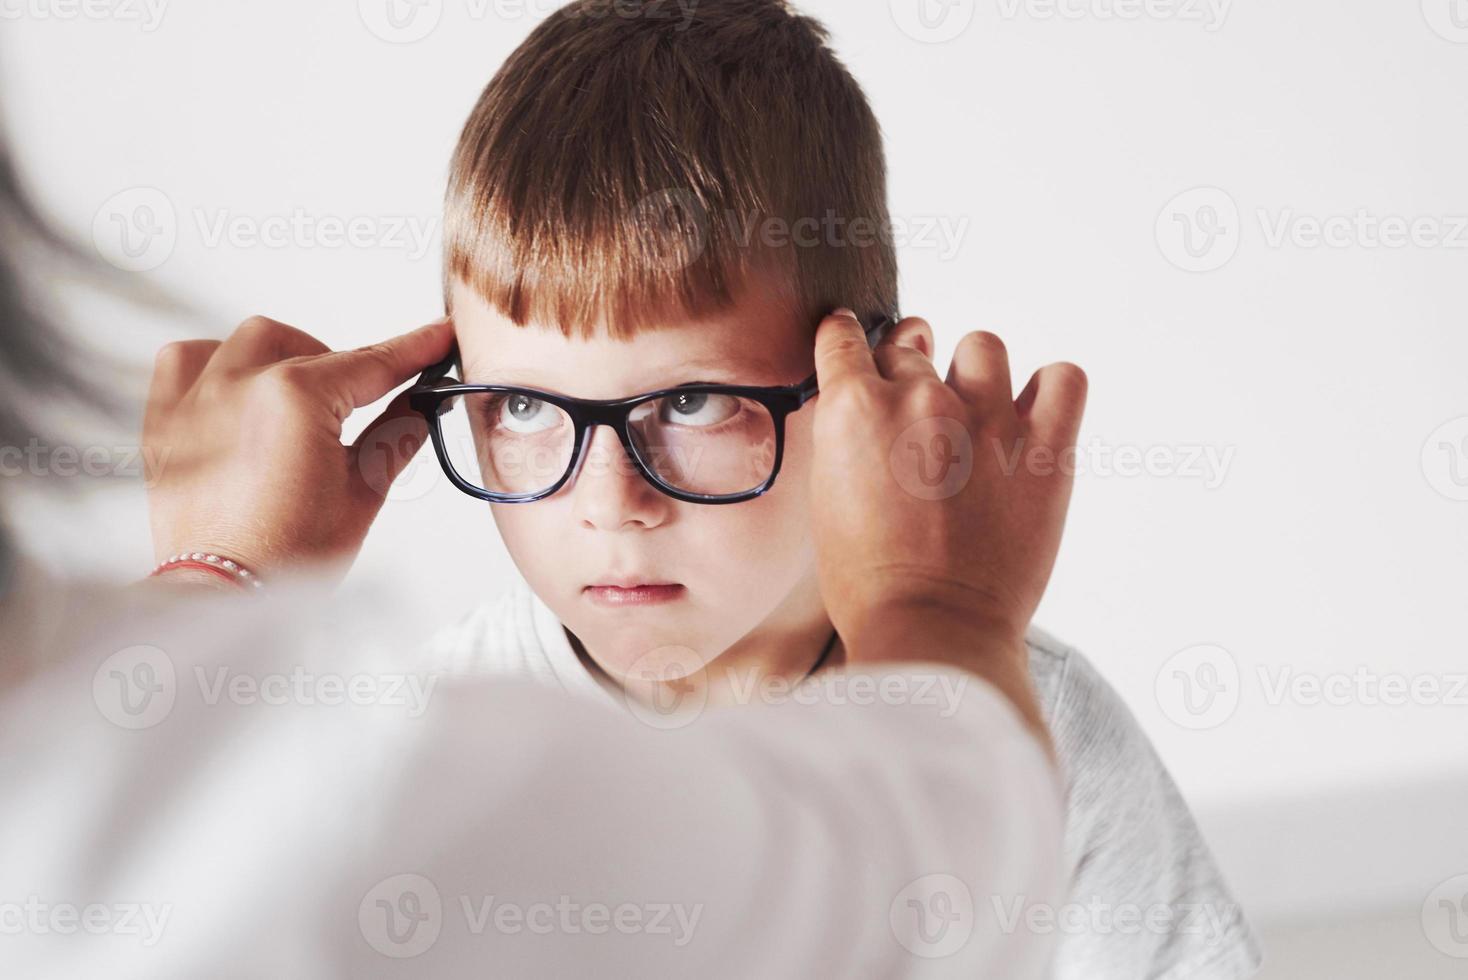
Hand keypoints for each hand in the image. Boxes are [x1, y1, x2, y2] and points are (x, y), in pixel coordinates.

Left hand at [142, 315, 453, 583]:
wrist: (225, 598)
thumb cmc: (287, 557)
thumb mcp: (362, 493)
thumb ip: (396, 434)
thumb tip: (420, 405)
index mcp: (294, 399)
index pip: (370, 363)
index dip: (413, 350)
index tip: (435, 337)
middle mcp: (239, 386)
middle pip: (313, 348)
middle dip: (348, 369)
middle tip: (370, 399)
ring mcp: (196, 399)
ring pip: (249, 341)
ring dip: (285, 355)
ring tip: (302, 392)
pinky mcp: (165, 421)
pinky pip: (184, 360)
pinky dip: (215, 362)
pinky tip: (238, 388)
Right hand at [808, 310, 1086, 709]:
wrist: (932, 631)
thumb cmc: (869, 583)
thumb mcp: (826, 498)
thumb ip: (846, 437)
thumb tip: (865, 407)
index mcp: (854, 410)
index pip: (845, 337)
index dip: (848, 342)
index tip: (856, 350)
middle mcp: (919, 401)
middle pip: (911, 346)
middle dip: (908, 372)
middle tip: (917, 416)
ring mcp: (988, 419)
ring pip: (983, 347)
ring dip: (974, 373)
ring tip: (976, 416)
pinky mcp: (1046, 448)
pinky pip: (1063, 379)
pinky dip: (1050, 389)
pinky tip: (1032, 417)